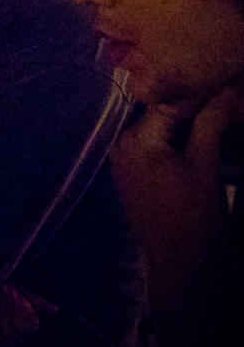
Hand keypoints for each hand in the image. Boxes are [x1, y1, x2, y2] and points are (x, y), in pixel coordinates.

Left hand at [108, 86, 236, 314]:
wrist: (183, 267)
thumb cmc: (195, 218)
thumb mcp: (206, 165)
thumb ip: (210, 123)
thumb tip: (223, 87)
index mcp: (135, 139)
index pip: (168, 101)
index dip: (198, 91)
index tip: (223, 79)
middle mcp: (122, 145)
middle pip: (161, 113)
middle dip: (193, 105)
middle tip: (225, 96)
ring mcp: (126, 160)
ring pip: (160, 129)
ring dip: (189, 123)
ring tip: (221, 114)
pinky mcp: (135, 174)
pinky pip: (157, 146)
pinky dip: (179, 141)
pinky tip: (204, 138)